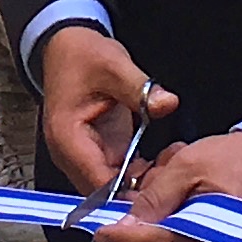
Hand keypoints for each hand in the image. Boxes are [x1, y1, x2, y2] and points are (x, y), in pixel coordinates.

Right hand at [38, 24, 173, 194]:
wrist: (67, 48)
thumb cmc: (82, 56)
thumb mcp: (113, 65)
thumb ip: (139, 88)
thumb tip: (167, 104)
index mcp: (66, 137)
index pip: (97, 183)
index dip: (129, 192)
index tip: (162, 187)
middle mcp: (69, 155)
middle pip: (105, 193)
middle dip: (140, 190)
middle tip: (174, 178)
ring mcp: (81, 156)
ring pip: (112, 189)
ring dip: (141, 185)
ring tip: (172, 168)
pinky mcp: (95, 153)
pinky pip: (117, 176)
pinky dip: (139, 174)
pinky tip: (162, 162)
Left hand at [103, 129, 241, 241]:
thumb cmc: (240, 160)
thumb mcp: (190, 165)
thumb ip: (157, 195)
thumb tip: (128, 221)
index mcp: (212, 234)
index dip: (125, 239)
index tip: (101, 230)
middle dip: (130, 236)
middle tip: (115, 209)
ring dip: (144, 230)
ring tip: (147, 193)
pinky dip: (159, 228)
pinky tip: (161, 202)